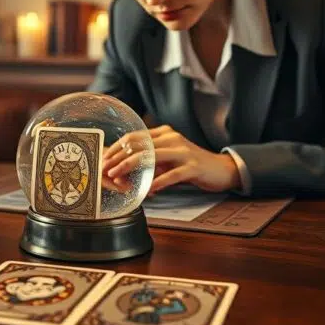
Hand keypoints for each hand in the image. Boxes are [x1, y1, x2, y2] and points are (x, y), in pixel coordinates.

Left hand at [102, 126, 240, 193]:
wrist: (220, 169)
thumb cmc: (190, 165)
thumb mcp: (167, 159)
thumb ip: (149, 161)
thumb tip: (122, 171)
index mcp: (164, 134)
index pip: (134, 137)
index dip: (116, 148)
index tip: (103, 159)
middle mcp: (172, 139)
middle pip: (139, 145)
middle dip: (118, 158)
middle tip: (105, 170)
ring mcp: (183, 152)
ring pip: (152, 156)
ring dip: (131, 166)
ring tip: (118, 177)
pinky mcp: (193, 167)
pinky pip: (172, 174)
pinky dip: (157, 182)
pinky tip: (148, 190)